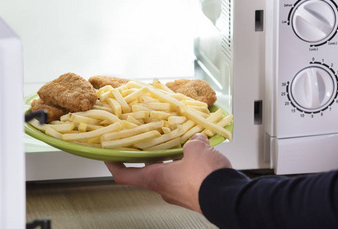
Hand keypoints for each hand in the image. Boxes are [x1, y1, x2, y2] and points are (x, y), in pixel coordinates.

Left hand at [105, 133, 231, 212]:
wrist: (230, 198)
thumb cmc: (205, 178)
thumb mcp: (195, 150)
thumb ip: (192, 141)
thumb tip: (196, 139)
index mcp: (155, 179)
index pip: (124, 175)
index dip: (113, 164)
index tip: (108, 154)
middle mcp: (165, 188)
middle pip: (149, 171)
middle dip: (150, 154)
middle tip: (150, 139)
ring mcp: (180, 193)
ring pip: (170, 173)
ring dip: (172, 159)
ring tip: (180, 142)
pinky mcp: (195, 194)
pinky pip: (186, 177)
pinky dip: (188, 165)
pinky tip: (199, 153)